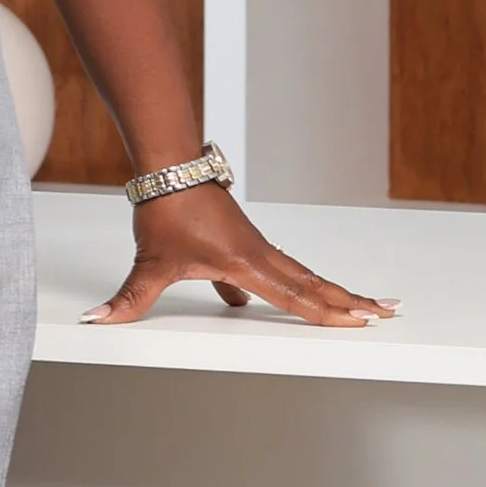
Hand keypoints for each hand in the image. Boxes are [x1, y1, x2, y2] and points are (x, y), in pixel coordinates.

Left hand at [86, 182, 397, 327]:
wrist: (168, 165)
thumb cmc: (164, 210)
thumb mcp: (148, 262)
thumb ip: (128, 299)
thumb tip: (98, 320)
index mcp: (243, 264)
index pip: (293, 296)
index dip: (328, 313)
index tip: (361, 321)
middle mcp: (258, 255)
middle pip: (313, 283)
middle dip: (349, 301)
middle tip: (388, 311)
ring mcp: (255, 246)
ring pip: (302, 274)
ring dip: (333, 291)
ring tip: (366, 304)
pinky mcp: (245, 241)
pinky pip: (283, 267)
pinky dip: (302, 283)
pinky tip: (302, 296)